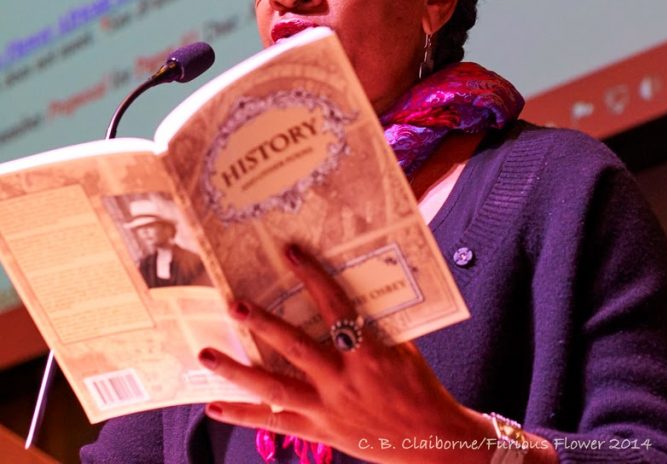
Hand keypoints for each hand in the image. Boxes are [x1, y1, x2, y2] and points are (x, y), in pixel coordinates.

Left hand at [198, 243, 493, 462]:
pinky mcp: (319, 431)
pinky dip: (242, 414)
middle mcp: (342, 381)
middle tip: (233, 303)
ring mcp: (326, 409)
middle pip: (296, 348)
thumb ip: (373, 321)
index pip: (336, 306)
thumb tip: (352, 284)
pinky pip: (274, 423)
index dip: (313, 277)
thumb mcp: (403, 346)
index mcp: (367, 353)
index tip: (291, 252)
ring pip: (274, 389)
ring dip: (237, 372)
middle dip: (263, 325)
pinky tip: (213, 405)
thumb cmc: (419, 387)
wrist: (432, 442)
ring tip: (206, 354)